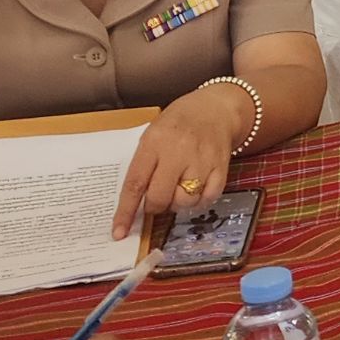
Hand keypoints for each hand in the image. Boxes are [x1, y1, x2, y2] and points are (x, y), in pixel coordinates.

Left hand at [112, 88, 242, 238]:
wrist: (216, 108)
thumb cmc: (179, 121)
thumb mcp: (153, 133)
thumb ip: (144, 162)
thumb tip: (132, 200)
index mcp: (155, 142)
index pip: (135, 183)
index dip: (125, 211)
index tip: (118, 232)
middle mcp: (178, 151)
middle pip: (160, 197)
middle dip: (154, 206)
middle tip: (156, 200)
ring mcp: (202, 160)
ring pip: (185, 201)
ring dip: (178, 203)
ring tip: (179, 189)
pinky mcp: (221, 167)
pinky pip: (207, 198)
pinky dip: (199, 201)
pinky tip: (196, 190)